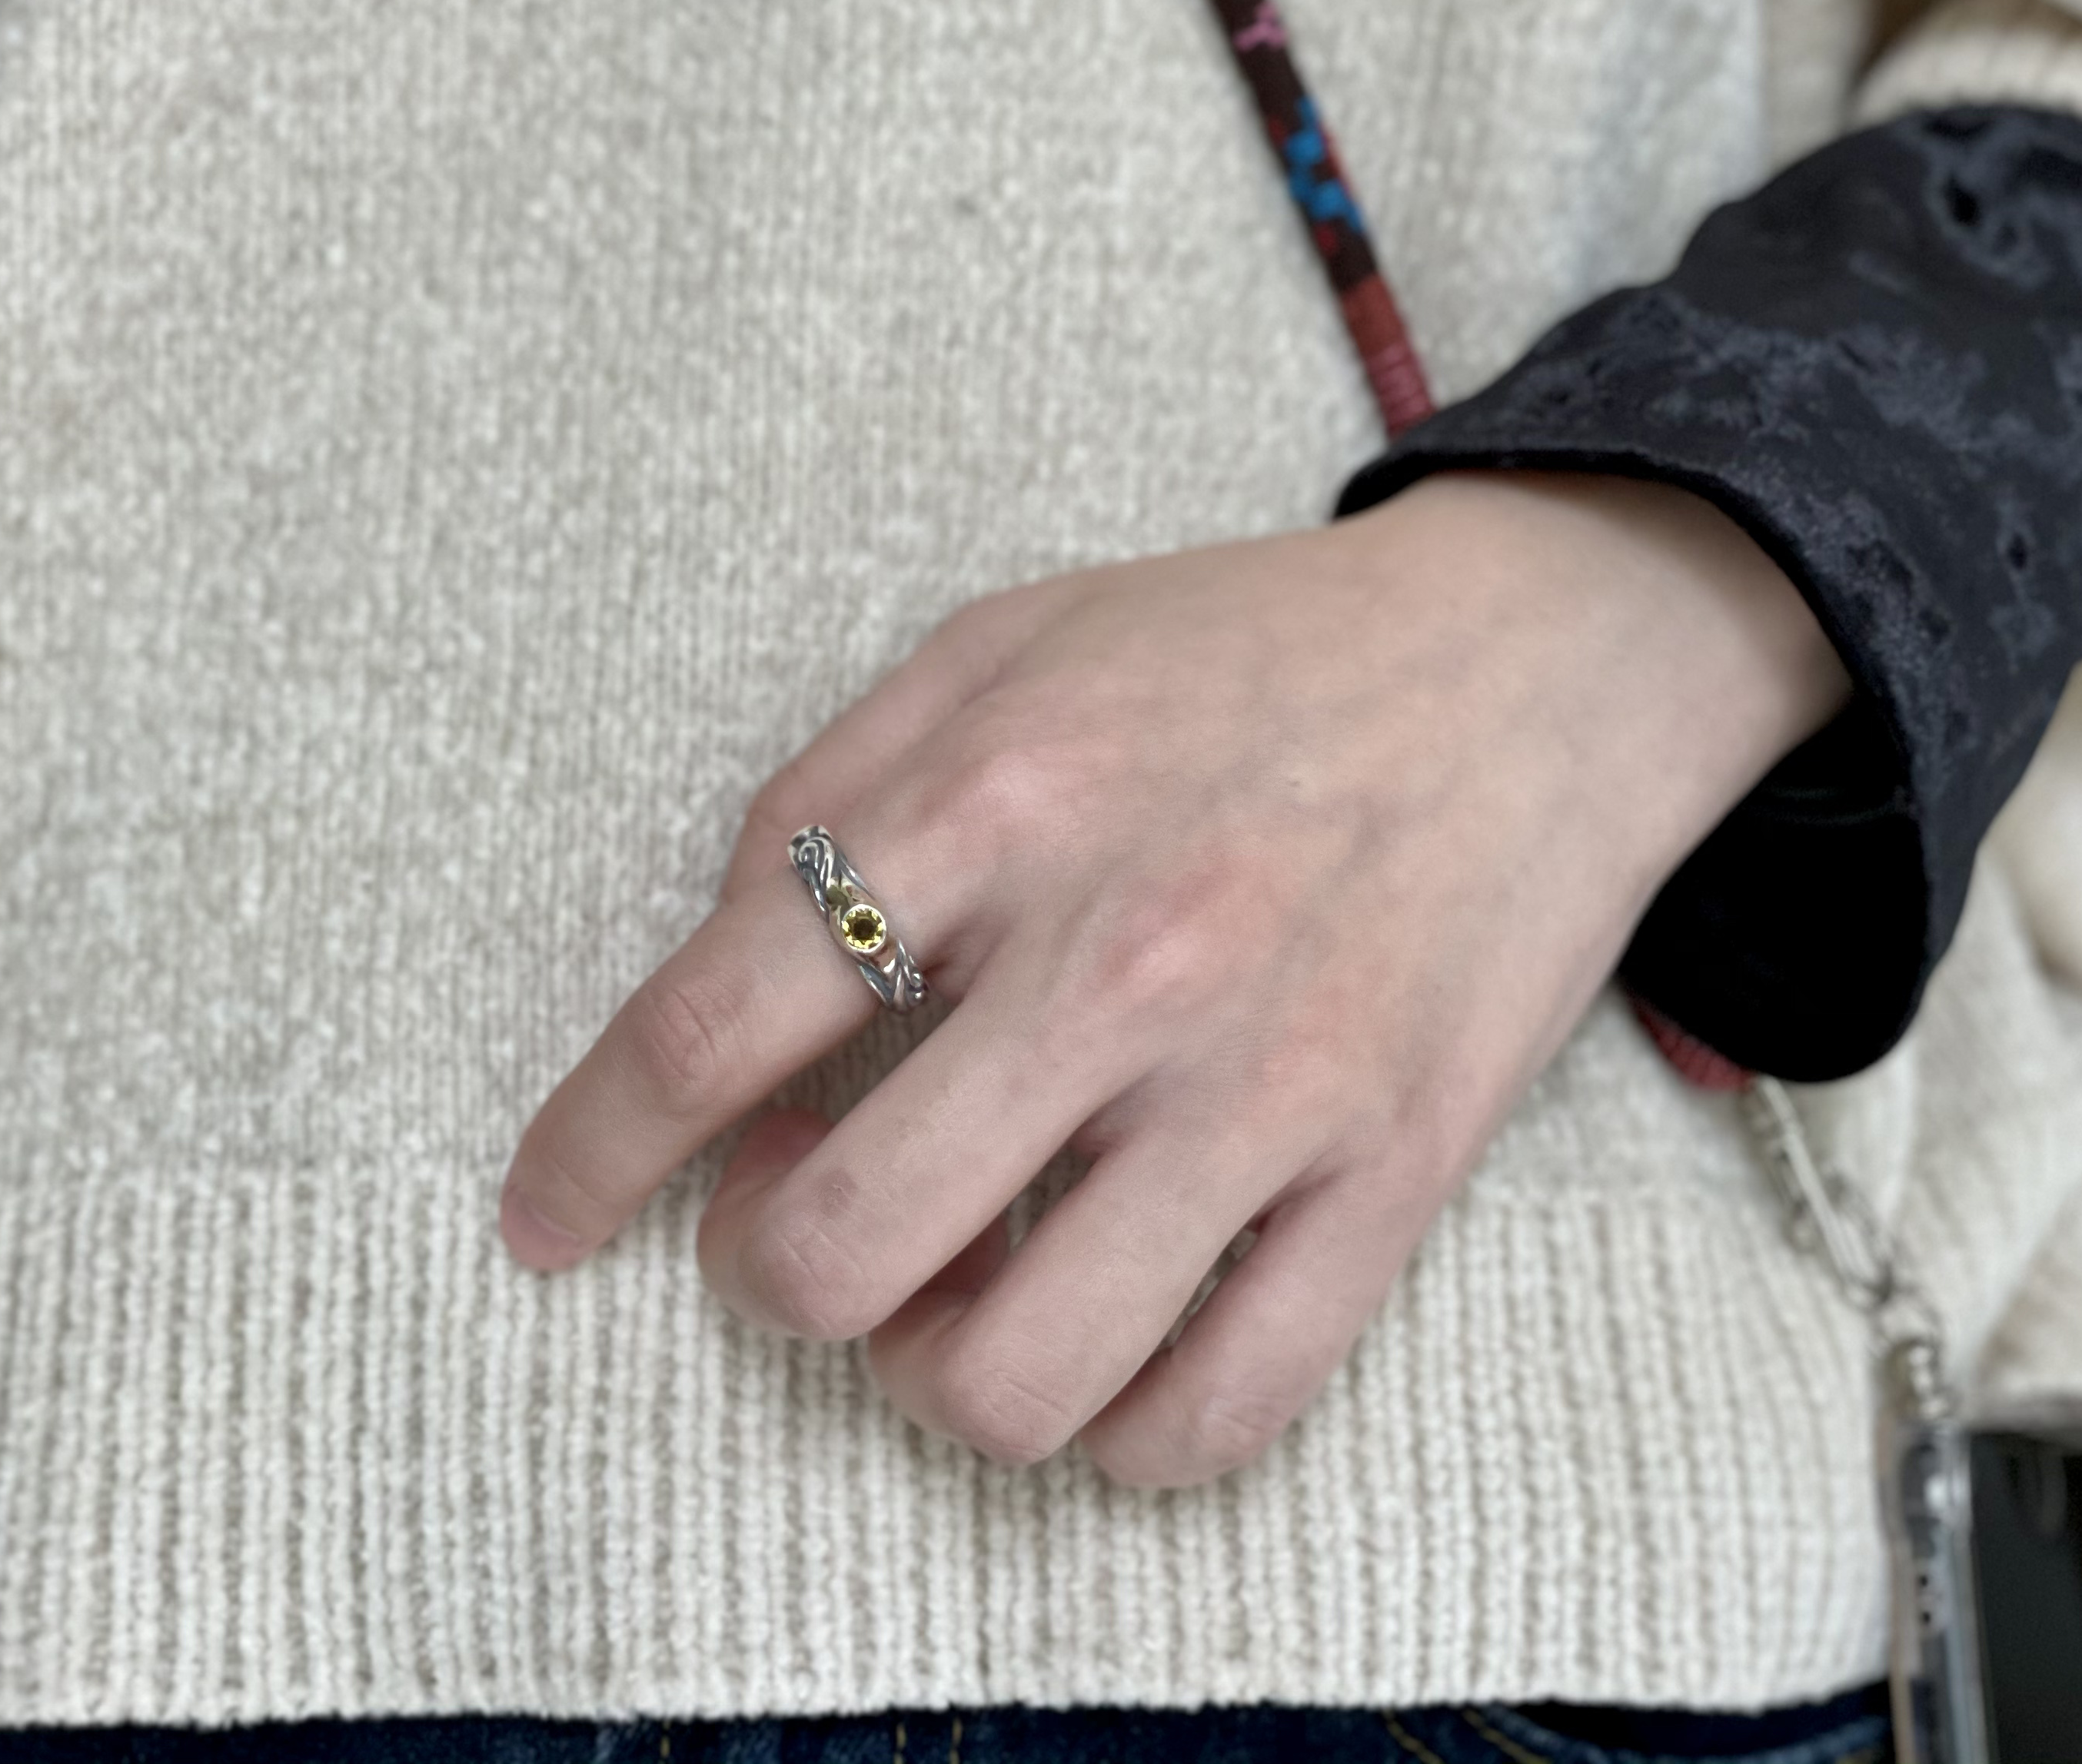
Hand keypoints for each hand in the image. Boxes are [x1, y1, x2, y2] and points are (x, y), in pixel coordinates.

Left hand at [499, 472, 1847, 1484]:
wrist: (1535, 661)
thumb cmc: (1242, 654)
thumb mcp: (1000, 647)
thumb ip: (827, 792)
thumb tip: (710, 978)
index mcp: (994, 803)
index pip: (711, 1027)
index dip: (587, 1156)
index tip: (546, 1221)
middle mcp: (1120, 956)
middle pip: (837, 1245)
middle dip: (762, 1276)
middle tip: (791, 1229)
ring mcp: (1267, 1085)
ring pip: (1014, 1378)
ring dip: (927, 1373)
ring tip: (948, 1295)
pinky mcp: (1393, 1178)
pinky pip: (1216, 1415)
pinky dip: (1114, 1434)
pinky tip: (1098, 1345)